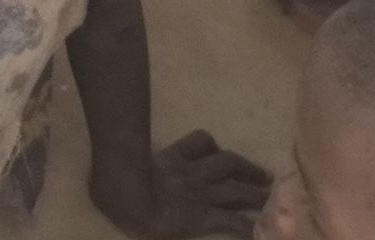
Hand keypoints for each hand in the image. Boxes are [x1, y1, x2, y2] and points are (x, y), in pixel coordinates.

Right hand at [94, 129, 271, 237]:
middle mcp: (191, 174)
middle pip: (226, 162)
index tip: (220, 150)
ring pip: (235, 188)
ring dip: (255, 193)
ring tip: (270, 198)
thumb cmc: (112, 187)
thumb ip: (116, 177)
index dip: (212, 146)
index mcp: (169, 160)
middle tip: (265, 175)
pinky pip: (231, 221)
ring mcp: (200, 195)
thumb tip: (104, 184)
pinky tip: (259, 235)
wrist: (127, 199)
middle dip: (246, 167)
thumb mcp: (113, 174)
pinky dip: (248, 228)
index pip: (198, 143)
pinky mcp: (204, 217)